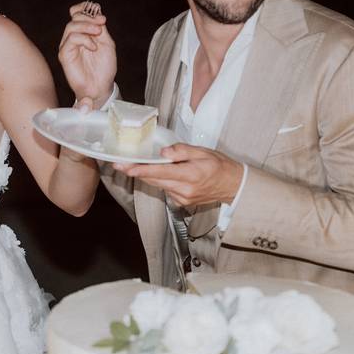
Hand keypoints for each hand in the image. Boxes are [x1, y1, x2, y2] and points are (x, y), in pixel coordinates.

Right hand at [58, 1, 115, 106]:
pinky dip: (84, 39)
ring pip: (71, 26)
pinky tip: (93, 47)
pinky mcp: (64, 54)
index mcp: (83, 33)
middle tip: (102, 23)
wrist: (101, 86)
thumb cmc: (104, 67)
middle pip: (75, 18)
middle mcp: (73, 37)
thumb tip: (95, 11)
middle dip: (89, 17)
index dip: (85, 8)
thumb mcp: (107, 43)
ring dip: (87, 26)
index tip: (98, 10)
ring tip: (98, 33)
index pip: (77, 13)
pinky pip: (71, 39)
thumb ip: (100, 28)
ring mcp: (67, 46)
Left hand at [113, 144, 243, 206]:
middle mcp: (184, 190)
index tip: (126, 167)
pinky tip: (160, 173)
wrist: (233, 186)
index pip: (160, 172)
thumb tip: (164, 151)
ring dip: (147, 176)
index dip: (141, 169)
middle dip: (136, 172)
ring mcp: (182, 198)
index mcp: (190, 175)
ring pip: (158, 185)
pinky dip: (160, 180)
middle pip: (154, 180)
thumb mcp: (203, 152)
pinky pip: (165, 189)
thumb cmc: (220, 166)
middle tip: (120, 164)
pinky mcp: (181, 202)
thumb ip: (182, 151)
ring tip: (133, 165)